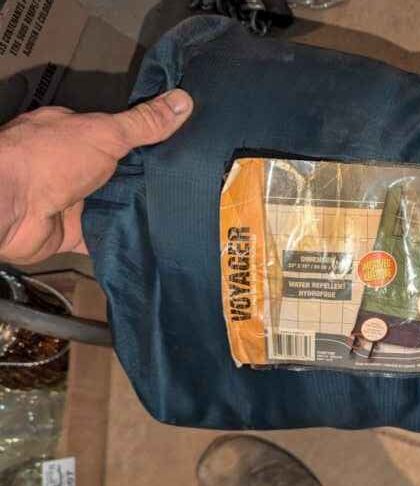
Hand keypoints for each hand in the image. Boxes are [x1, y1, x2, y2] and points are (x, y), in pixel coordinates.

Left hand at [0, 89, 192, 263]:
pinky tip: (159, 242)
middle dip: (148, 181)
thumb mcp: (105, 133)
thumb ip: (144, 123)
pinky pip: (106, 238)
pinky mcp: (73, 234)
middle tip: (191, 185)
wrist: (8, 208)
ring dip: (140, 211)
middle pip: (119, 174)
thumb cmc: (50, 159)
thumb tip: (185, 100)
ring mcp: (71, 202)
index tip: (184, 149)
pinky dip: (127, 241)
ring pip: (114, 206)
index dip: (148, 142)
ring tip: (185, 213)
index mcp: (73, 134)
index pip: (117, 135)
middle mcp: (70, 166)